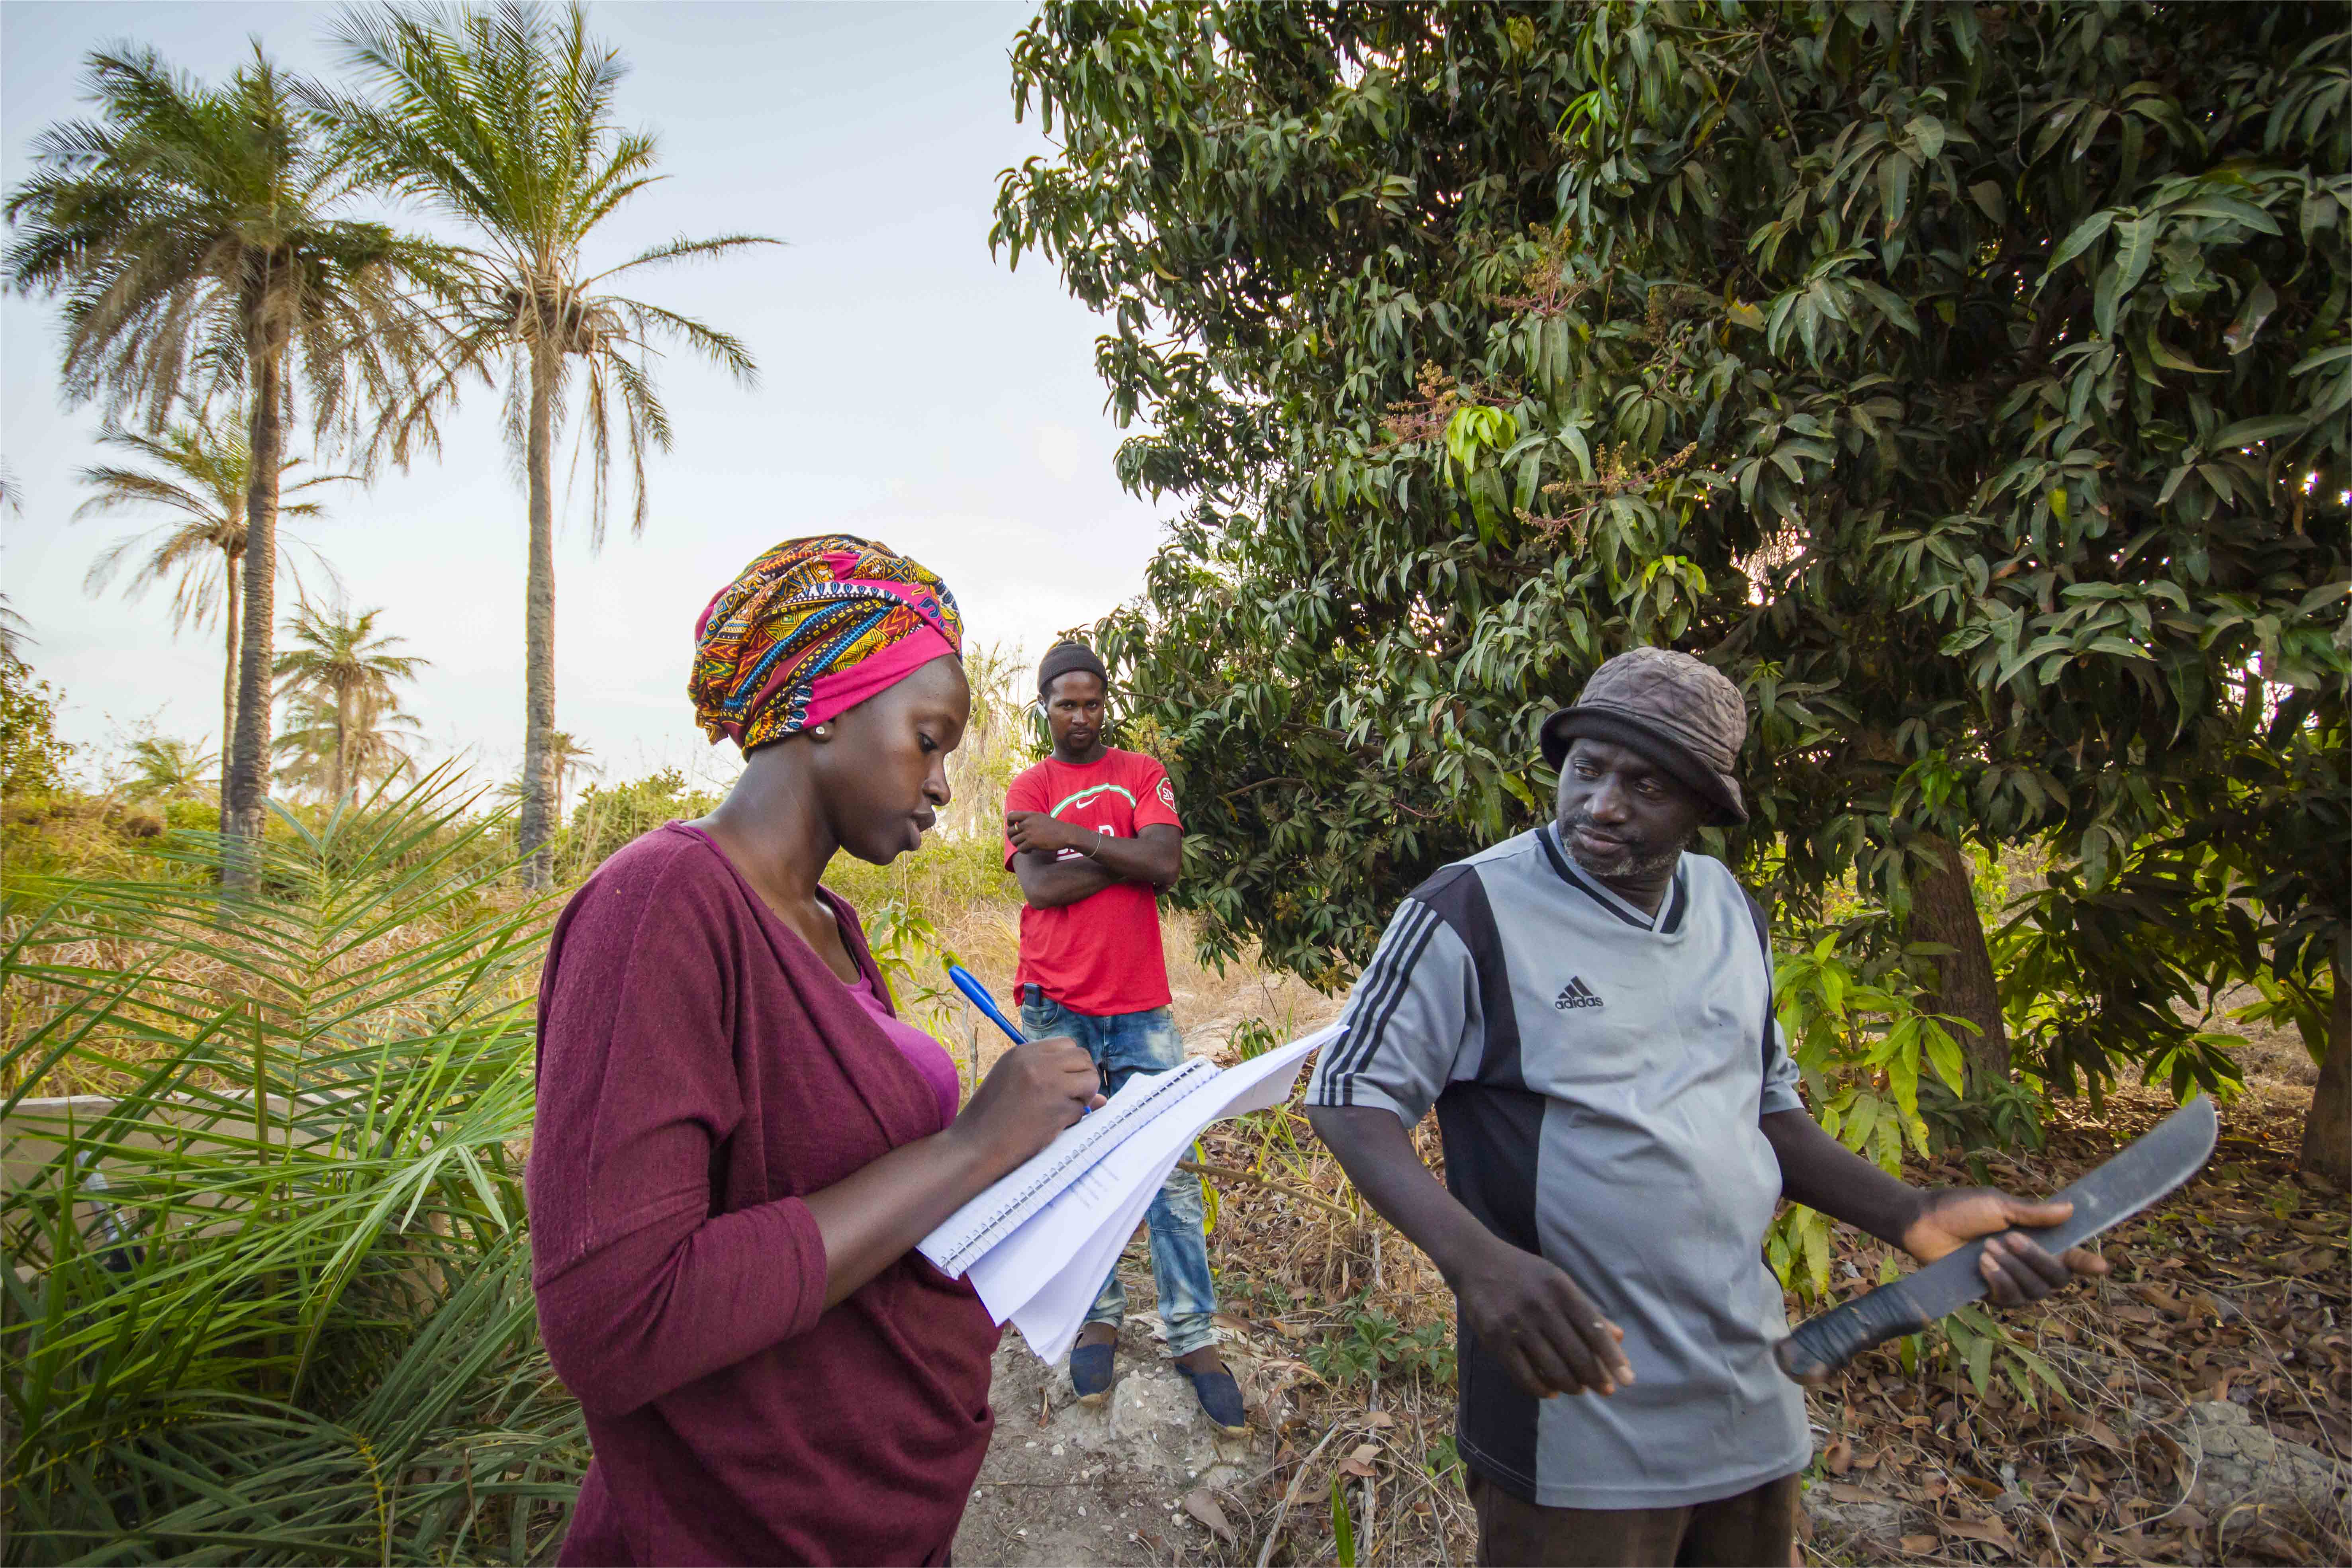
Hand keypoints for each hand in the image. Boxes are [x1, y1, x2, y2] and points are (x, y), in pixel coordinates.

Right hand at [952, 1036, 1104, 1175]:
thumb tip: (1101, 1096)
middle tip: (1070, 1098)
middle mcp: (1037, 1062)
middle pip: (1083, 1057)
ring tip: (1063, 1110)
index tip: (1063, 1082)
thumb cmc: (990, 1119)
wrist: (974, 1147)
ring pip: (1090, 1078)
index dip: (1071, 1064)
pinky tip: (1052, 1126)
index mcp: (1022, 1053)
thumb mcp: (1011, 1084)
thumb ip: (1049, 1078)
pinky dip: (1074, 1118)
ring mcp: (1049, 1083)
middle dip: (1083, 1077)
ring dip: (1084, 1096)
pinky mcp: (1057, 1108)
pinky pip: (1083, 1108)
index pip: (1066, 1044)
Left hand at [1006, 810, 1086, 856]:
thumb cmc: (1055, 827)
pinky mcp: (1032, 842)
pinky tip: (1030, 850)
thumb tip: (1018, 824)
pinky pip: (1020, 848)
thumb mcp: (1041, 817)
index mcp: (1030, 815)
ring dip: (1018, 845)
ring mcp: (1030, 832)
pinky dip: (1023, 851)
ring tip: (1025, 846)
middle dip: (1012, 837)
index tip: (1013, 827)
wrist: (1066, 834)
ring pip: (1013, 841)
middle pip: (1010, 831)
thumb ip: (1030, 819)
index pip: (1011, 815)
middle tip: (1019, 840)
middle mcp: (1028, 822)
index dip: (1008, 822)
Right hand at [1451, 1233, 1633, 1399]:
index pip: (1594, 1330)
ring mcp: (1516, 1324)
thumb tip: (1619, 1337)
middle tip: (1604, 1389)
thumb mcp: (1558, 1281)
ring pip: (1553, 1369)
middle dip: (1595, 1378)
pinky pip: (1524, 1376)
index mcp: (1560, 1289)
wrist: (1475, 1261)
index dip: (1613, 1358)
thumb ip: (1586, 1309)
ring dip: (1571, 1385)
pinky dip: (1542, 1390)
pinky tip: (1552, 1392)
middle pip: (1577, 1354)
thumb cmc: (1524, 1273)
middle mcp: (1540, 1306)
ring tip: (1578, 1389)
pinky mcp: (1495, 1339)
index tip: (1627, 1379)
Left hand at [1901, 1188, 2112, 1306]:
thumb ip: (2034, 1214)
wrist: (1923, 1222)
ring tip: (1988, 1248)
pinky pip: (2010, 1300)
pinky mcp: (1991, 1295)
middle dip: (2037, 1259)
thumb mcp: (1998, 1205)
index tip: (2103, 1266)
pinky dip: (2000, 1281)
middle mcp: (2029, 1264)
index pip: (2071, 1256)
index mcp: (2037, 1239)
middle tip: (2010, 1238)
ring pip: (2035, 1291)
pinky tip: (1983, 1265)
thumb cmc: (1961, 1208)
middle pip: (2057, 1278)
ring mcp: (2012, 1281)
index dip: (2087, 1263)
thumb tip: (2071, 1209)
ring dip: (2013, 1269)